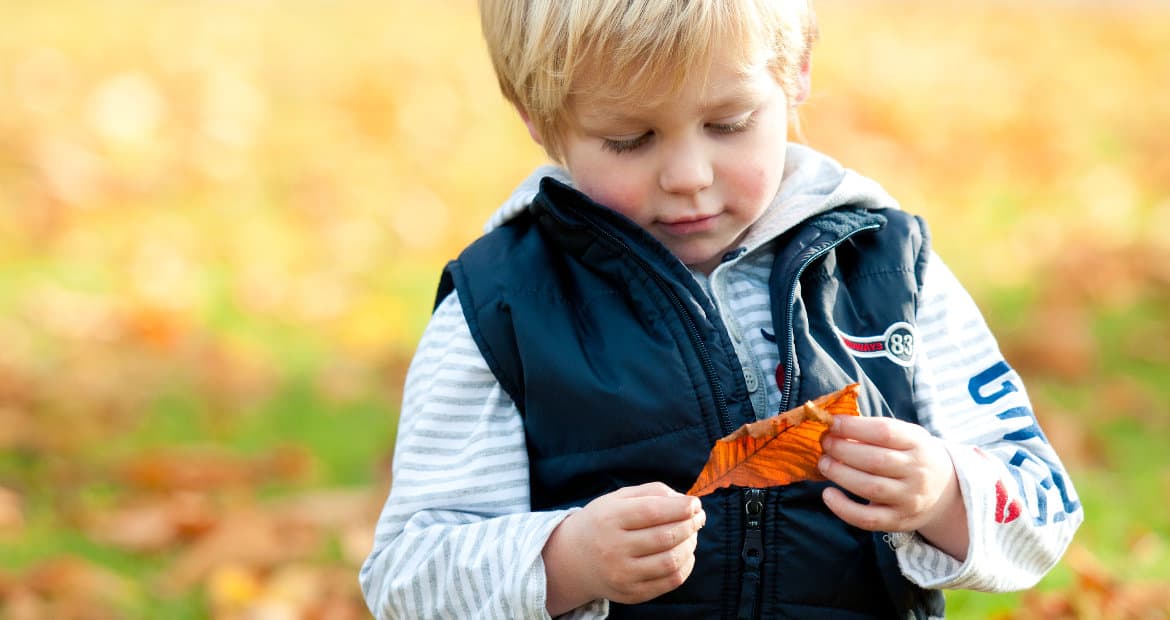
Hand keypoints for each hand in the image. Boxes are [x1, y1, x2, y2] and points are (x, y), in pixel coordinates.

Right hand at [542, 482, 705, 614]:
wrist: (574, 559)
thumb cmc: (604, 522)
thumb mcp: (618, 499)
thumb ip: (652, 492)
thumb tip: (685, 501)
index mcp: (608, 519)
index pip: (652, 512)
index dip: (680, 507)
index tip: (696, 504)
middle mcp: (612, 549)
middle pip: (664, 537)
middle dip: (690, 525)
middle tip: (699, 517)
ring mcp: (621, 575)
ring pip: (671, 561)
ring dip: (690, 545)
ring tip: (692, 534)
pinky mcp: (631, 594)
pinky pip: (670, 581)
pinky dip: (686, 565)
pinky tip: (686, 553)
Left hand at [818, 415, 968, 558]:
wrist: (944, 490)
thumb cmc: (912, 455)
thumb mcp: (906, 435)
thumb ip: (875, 430)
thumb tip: (834, 427)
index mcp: (918, 444)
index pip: (885, 432)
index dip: (855, 427)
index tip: (833, 423)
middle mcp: (918, 472)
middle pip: (876, 461)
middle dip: (843, 450)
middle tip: (825, 443)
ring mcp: (910, 499)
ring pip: (870, 488)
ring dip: (840, 474)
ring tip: (824, 463)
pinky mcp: (899, 521)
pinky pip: (868, 519)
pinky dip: (843, 508)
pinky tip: (828, 494)